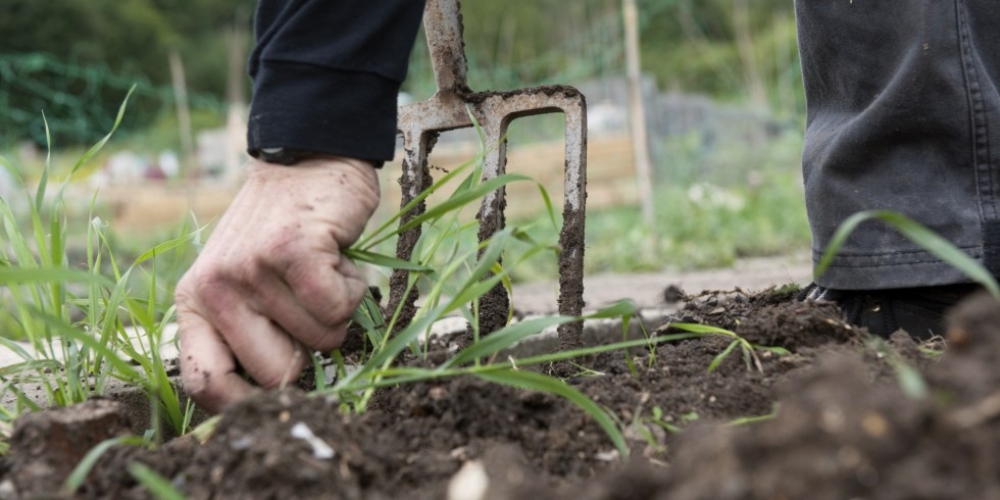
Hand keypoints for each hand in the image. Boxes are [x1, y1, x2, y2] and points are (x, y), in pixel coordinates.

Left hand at [175, 156, 379, 411]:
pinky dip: (354, 289)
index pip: (205, 384)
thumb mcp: (246, 284)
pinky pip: (338, 307)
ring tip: (319, 270)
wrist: (308, 160)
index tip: (283, 393)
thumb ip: (247, 335)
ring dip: (337, 310)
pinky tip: (336, 259)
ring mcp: (251, 268)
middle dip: (310, 350)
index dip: (248, 405)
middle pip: (276, 374)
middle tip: (307, 308)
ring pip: (320, 338)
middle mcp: (214, 289)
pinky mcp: (291, 250)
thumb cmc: (283, 233)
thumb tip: (274, 403)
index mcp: (196, 304)